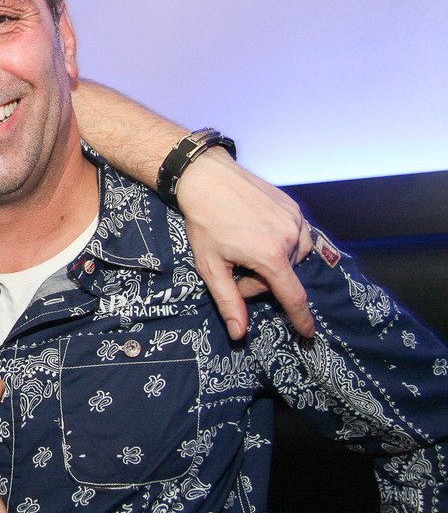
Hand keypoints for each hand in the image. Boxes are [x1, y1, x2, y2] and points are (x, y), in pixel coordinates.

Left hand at [178, 148, 314, 339]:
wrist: (207, 178)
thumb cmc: (205, 222)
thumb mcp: (211, 266)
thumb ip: (229, 301)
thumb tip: (239, 333)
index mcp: (271, 256)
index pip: (293, 296)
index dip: (301, 319)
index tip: (308, 333)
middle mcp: (291, 238)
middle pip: (283, 276)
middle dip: (259, 279)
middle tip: (234, 265)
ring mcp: (295, 220)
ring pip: (290, 257)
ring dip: (271, 261)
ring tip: (245, 247)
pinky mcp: (294, 208)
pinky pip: (295, 236)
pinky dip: (278, 243)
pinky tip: (256, 233)